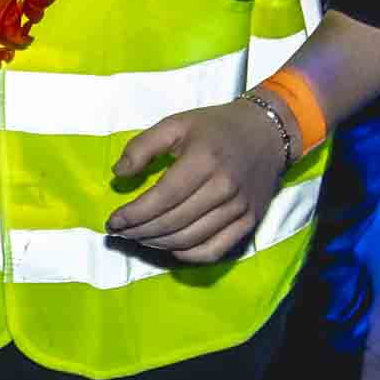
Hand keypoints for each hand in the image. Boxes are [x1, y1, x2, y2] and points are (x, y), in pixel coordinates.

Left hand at [106, 98, 293, 264]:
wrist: (267, 133)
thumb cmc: (215, 128)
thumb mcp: (175, 124)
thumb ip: (142, 147)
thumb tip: (117, 175)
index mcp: (204, 160)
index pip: (162, 198)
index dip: (133, 214)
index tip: (112, 221)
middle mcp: (224, 188)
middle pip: (173, 222)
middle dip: (139, 231)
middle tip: (120, 231)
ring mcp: (240, 209)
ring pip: (190, 240)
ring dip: (157, 244)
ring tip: (139, 237)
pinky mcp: (250, 222)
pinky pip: (214, 251)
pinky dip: (187, 254)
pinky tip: (169, 246)